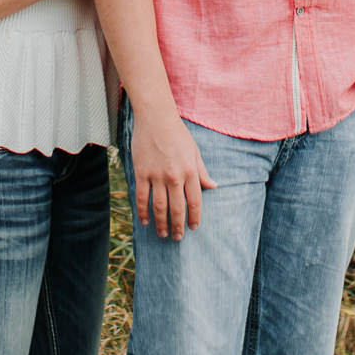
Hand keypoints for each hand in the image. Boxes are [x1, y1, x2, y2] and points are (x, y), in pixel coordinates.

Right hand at [131, 108, 214, 239]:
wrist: (156, 118)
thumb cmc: (177, 134)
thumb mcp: (194, 152)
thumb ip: (202, 172)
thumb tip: (213, 187)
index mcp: (190, 171)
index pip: (195, 202)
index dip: (194, 218)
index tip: (193, 227)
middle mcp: (175, 176)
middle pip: (177, 209)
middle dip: (178, 226)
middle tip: (177, 237)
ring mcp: (157, 175)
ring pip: (159, 207)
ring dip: (161, 223)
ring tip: (162, 233)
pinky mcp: (142, 172)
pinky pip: (142, 197)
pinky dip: (143, 211)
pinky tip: (145, 220)